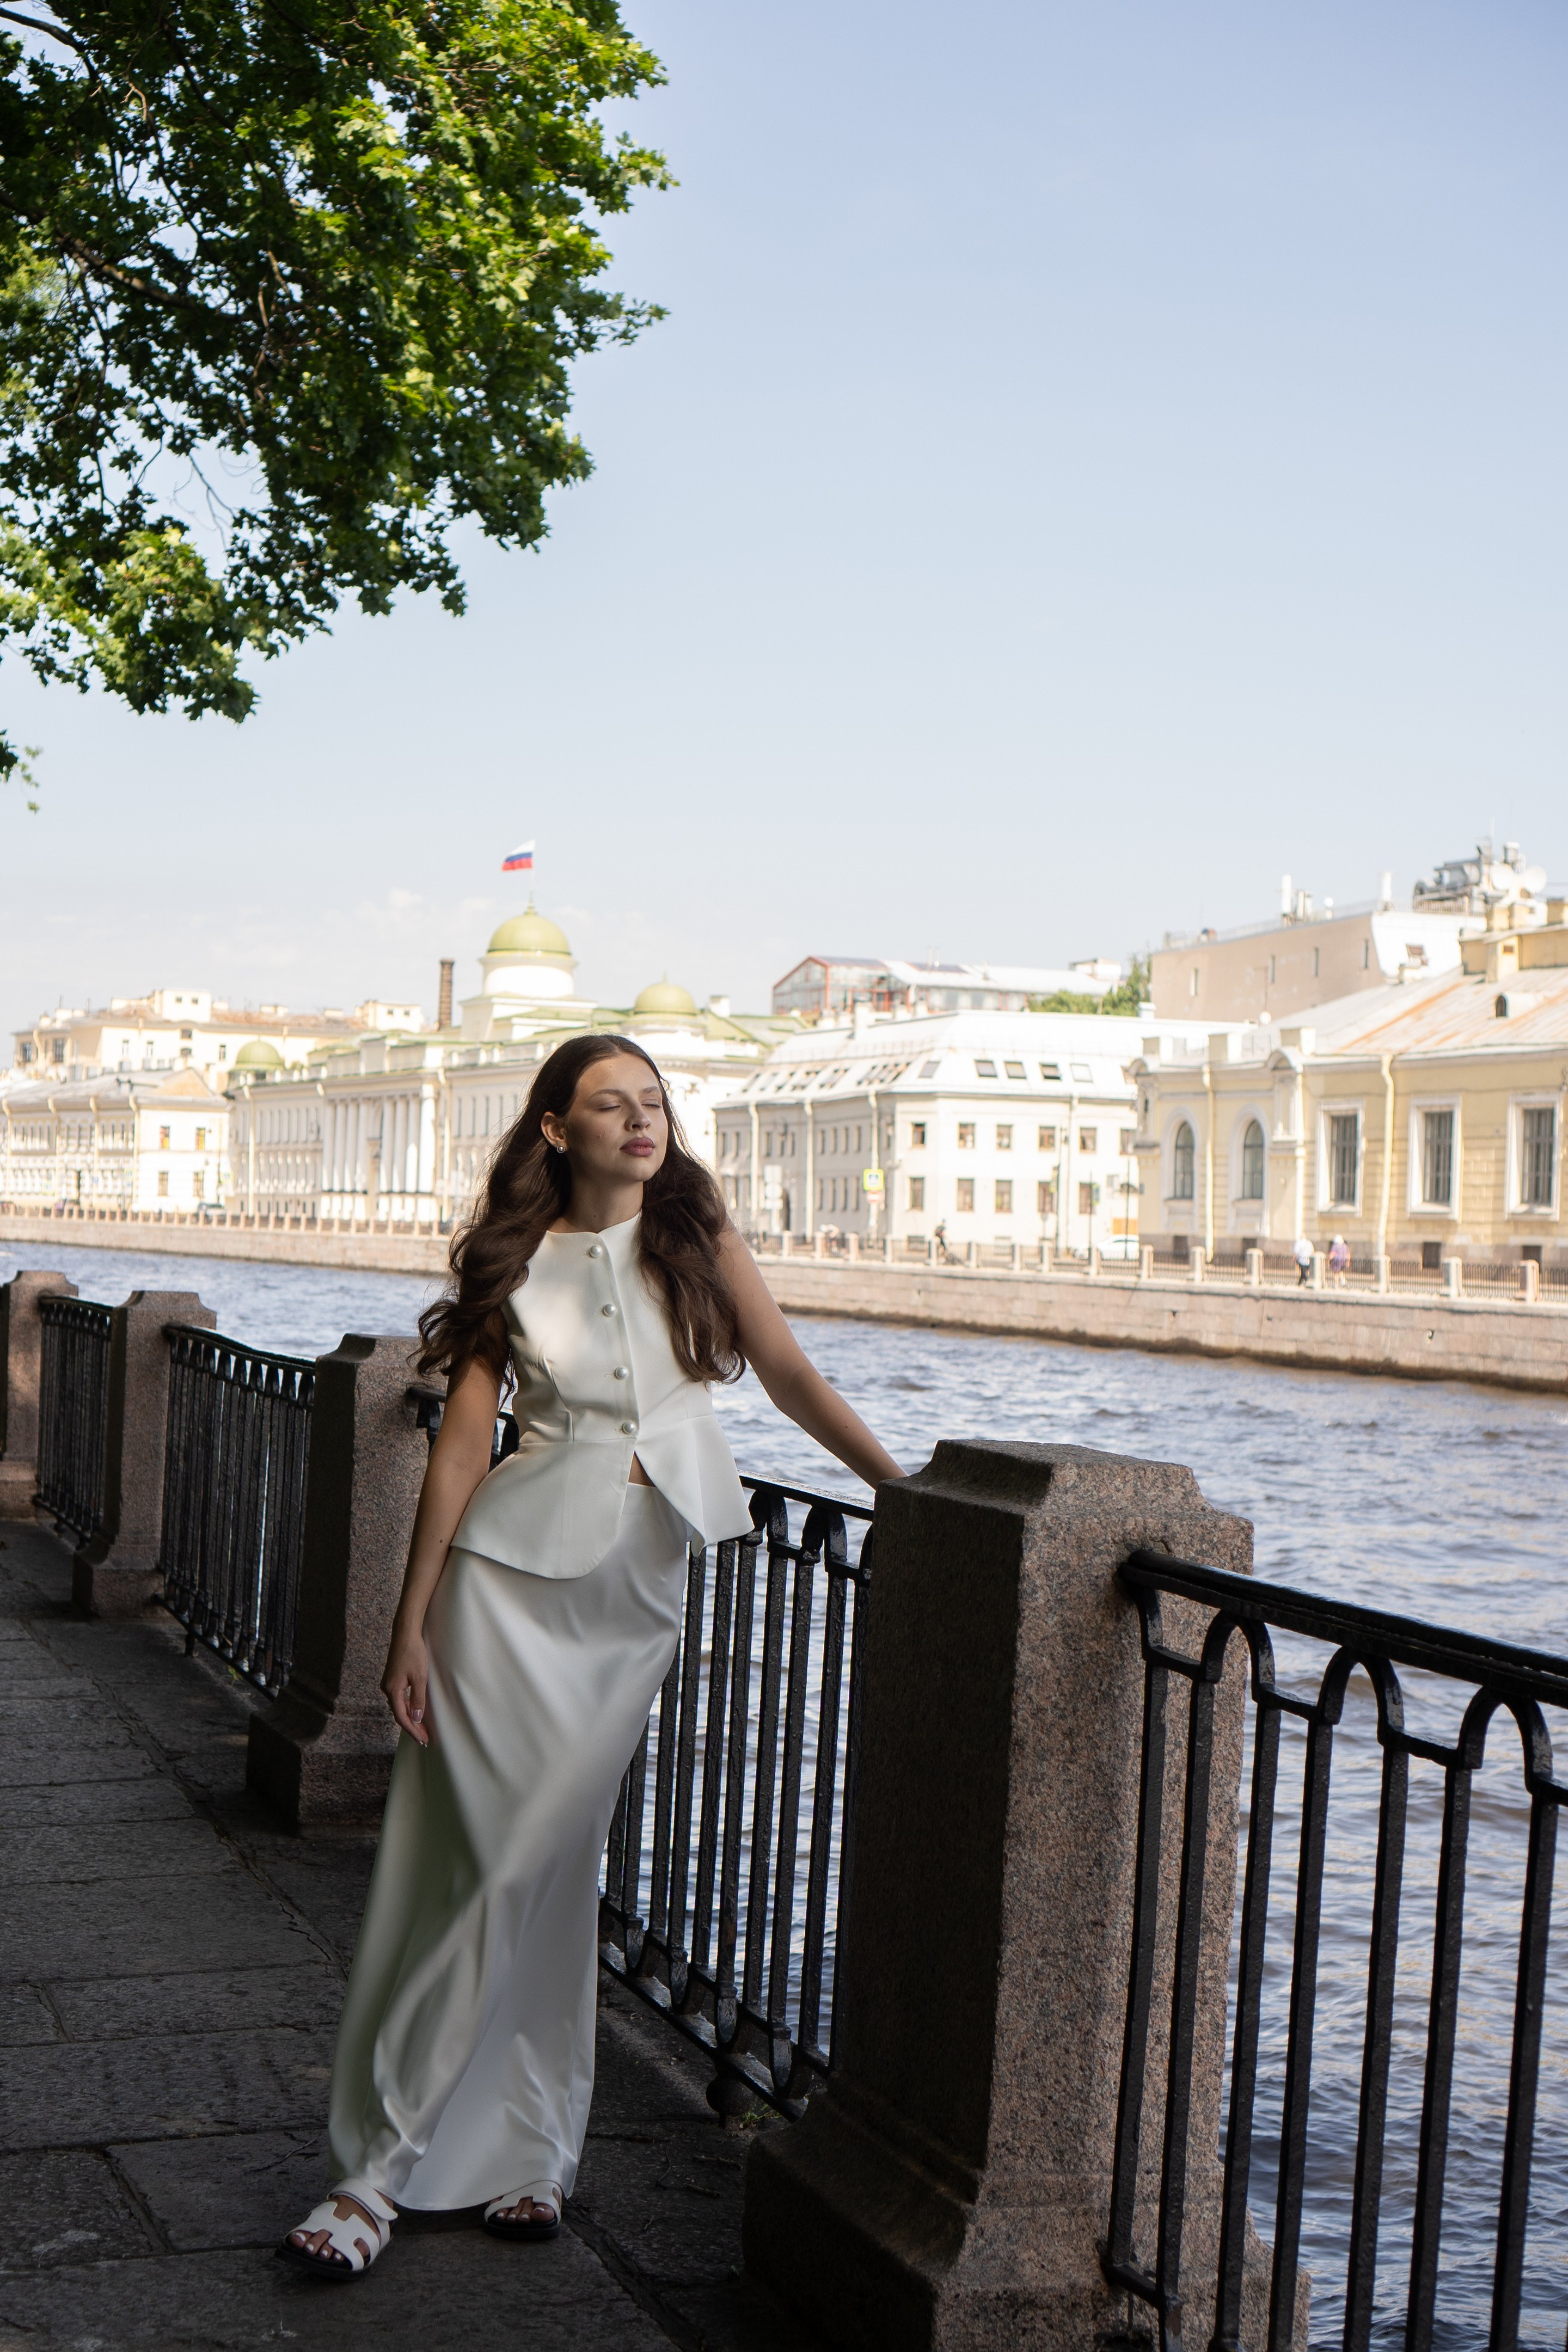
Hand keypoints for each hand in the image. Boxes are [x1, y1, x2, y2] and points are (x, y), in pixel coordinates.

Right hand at [382, 1623, 429, 1746]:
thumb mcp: (420, 1677)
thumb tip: (416, 1718)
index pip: (402, 1717)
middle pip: (399, 1714)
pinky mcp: (392, 1679)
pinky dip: (406, 1709)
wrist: (405, 1633)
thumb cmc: (413, 1653)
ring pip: (398, 1707)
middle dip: (412, 1727)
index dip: (413, 1730)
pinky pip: (398, 1699)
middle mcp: (387, 1689)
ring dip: (409, 1719)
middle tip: (424, 1739)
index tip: (423, 1740)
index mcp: (393, 1690)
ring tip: (421, 1729)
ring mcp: (388, 1684)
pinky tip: (414, 1712)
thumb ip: (417, 1699)